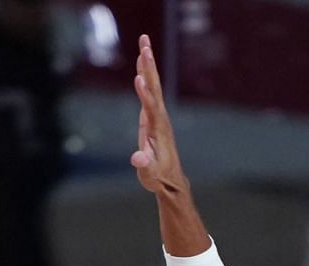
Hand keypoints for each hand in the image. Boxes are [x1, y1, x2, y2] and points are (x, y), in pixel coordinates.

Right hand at [129, 34, 186, 194]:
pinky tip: (141, 65)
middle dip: (149, 65)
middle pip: (154, 87)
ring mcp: (157, 115)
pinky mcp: (153, 116)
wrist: (170, 179)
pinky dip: (144, 76)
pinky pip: (149, 91)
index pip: (151, 108)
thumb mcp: (150, 175)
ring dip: (148, 64)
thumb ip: (143, 165)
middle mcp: (160, 118)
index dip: (144, 94)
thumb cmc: (158, 178)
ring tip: (144, 43)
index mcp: (158, 130)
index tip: (138, 78)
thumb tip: (138, 158)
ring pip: (153, 85)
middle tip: (145, 43)